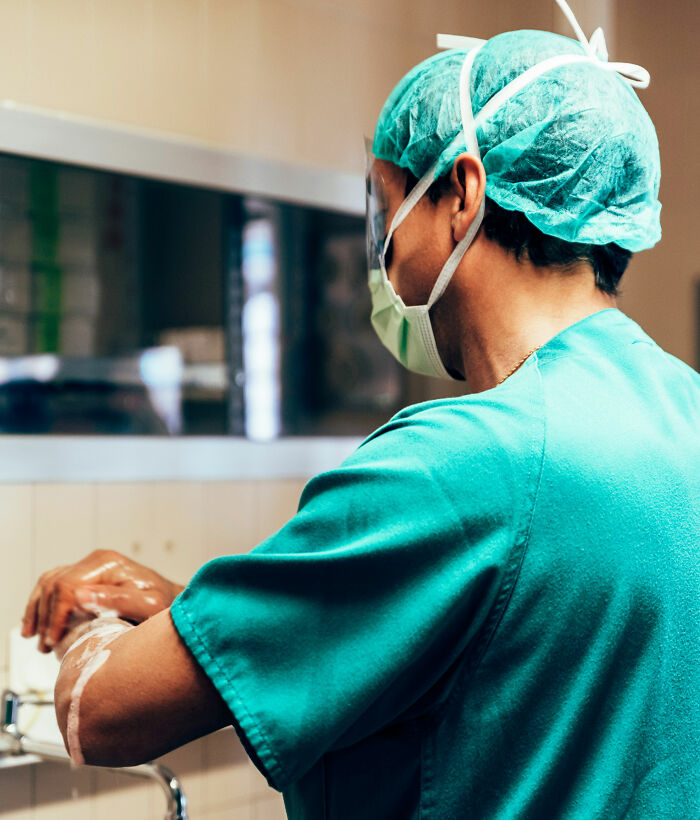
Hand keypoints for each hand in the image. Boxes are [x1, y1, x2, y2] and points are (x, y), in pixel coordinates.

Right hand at [22, 549, 182, 652]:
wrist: (171, 600)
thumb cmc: (164, 605)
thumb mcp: (148, 606)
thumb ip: (118, 600)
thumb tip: (80, 597)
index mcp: (109, 564)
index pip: (68, 586)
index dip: (56, 615)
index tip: (53, 640)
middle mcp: (97, 560)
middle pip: (55, 584)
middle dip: (45, 617)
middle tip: (44, 647)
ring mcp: (90, 565)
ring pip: (49, 582)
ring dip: (38, 611)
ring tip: (37, 640)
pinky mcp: (87, 574)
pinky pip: (54, 583)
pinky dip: (41, 603)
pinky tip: (37, 625)